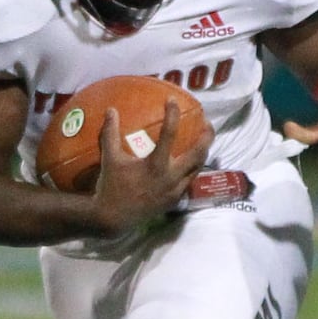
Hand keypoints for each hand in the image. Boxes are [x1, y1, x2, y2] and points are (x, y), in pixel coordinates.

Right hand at [93, 101, 212, 235]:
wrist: (113, 217)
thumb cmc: (111, 185)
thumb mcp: (109, 158)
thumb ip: (110, 133)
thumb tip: (111, 110)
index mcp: (156, 164)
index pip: (169, 134)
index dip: (172, 114)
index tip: (173, 101)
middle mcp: (171, 177)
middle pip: (199, 153)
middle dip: (207, 136)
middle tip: (207, 122)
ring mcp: (176, 190)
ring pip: (198, 167)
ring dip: (203, 152)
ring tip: (203, 140)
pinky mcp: (175, 199)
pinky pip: (190, 180)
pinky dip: (193, 168)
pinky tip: (190, 161)